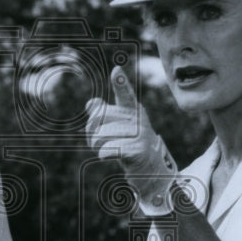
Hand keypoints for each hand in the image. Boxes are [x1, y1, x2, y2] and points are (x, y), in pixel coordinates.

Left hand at [85, 66, 177, 214]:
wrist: (150, 170)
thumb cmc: (129, 145)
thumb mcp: (117, 128)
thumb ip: (103, 114)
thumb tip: (91, 104)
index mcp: (132, 110)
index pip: (124, 94)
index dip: (120, 83)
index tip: (116, 71)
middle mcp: (138, 119)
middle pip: (98, 118)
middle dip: (92, 132)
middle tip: (101, 141)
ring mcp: (140, 135)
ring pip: (100, 136)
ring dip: (97, 146)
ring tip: (109, 149)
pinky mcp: (138, 151)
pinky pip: (107, 150)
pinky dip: (103, 155)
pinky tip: (112, 157)